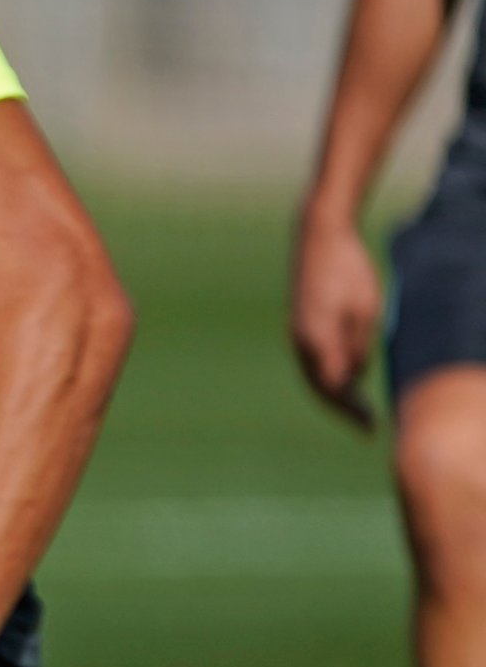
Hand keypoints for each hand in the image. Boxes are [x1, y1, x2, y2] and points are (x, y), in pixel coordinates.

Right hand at [290, 216, 384, 430]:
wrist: (317, 239)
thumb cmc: (349, 270)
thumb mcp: (368, 310)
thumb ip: (360, 347)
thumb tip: (354, 375)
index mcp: (318, 339)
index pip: (335, 388)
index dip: (352, 411)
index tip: (370, 427)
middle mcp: (300, 341)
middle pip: (320, 388)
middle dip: (342, 409)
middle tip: (365, 426)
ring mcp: (296, 334)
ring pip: (313, 376)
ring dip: (334, 394)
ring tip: (356, 409)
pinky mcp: (298, 327)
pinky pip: (311, 362)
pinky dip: (326, 377)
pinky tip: (345, 381)